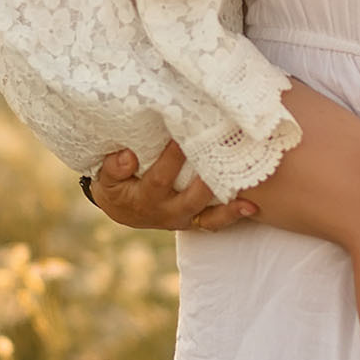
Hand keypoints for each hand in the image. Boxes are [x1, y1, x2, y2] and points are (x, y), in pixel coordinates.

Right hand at [85, 141, 257, 231]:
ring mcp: (185, 218)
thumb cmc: (117, 185)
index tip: (182, 137)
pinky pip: (217, 222)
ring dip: (229, 206)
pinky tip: (253, 207)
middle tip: (223, 163)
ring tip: (248, 196)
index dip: (171, 160)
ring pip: (209, 216)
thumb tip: (126, 156)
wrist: (124, 209)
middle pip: (191, 200)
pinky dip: (234, 215)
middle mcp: (167, 213)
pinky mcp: (198, 220)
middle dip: (206, 183)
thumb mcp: (106, 178)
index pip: (159, 180)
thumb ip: (112, 168)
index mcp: (144, 199)